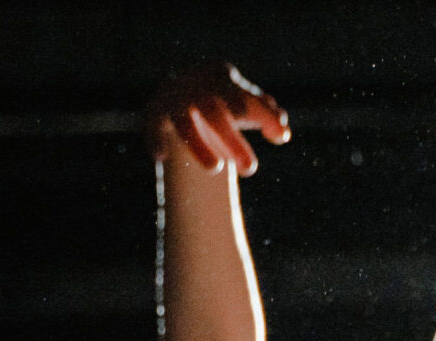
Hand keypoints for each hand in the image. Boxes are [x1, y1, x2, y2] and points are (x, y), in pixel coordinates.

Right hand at [146, 62, 289, 173]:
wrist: (183, 91)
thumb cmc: (225, 100)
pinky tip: (162, 157)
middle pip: (214, 111)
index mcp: (219, 75)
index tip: (280, 135)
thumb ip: (268, 116)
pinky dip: (156, 140)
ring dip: (199, 146)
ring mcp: (171, 96)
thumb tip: (282, 133)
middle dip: (232, 140)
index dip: (262, 114)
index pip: (242, 95)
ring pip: (183, 122)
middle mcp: (194, 82)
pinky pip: (152, 127)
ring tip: (217, 170)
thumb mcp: (248, 104)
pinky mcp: (153, 112)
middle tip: (251, 169)